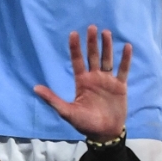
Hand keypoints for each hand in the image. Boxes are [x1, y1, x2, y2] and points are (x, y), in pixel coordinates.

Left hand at [35, 25, 130, 141]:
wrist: (104, 132)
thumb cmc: (84, 123)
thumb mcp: (66, 111)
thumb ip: (52, 99)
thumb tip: (34, 88)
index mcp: (81, 81)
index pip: (77, 60)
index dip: (75, 47)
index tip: (73, 33)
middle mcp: (94, 78)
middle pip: (93, 56)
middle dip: (92, 42)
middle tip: (92, 27)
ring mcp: (107, 81)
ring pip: (107, 60)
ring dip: (107, 47)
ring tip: (106, 33)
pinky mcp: (120, 86)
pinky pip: (123, 70)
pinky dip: (125, 59)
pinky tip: (126, 46)